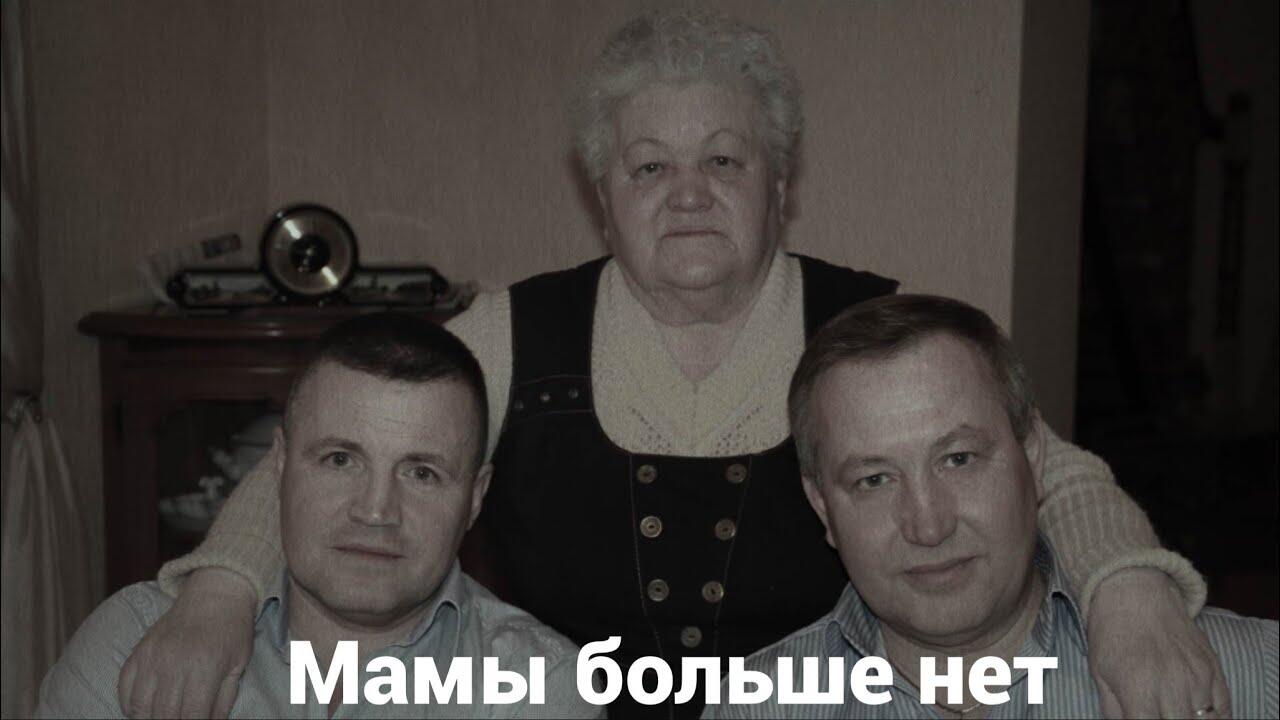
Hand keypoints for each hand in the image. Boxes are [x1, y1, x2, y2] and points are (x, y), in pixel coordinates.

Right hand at [118, 567, 256, 717]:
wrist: (214, 596)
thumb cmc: (232, 631)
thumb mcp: (237, 666)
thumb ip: (223, 702)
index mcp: (205, 667)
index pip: (192, 715)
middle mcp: (174, 663)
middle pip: (165, 715)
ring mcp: (152, 657)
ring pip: (140, 707)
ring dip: (149, 719)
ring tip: (161, 717)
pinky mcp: (139, 652)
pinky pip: (125, 688)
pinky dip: (131, 705)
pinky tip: (145, 709)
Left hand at [1087, 568, 1230, 718]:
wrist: (1133, 593)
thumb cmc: (1111, 633)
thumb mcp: (1100, 674)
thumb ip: (1113, 711)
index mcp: (1138, 688)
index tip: (1141, 719)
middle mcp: (1172, 684)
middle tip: (1157, 714)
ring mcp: (1197, 676)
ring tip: (1174, 711)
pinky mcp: (1212, 668)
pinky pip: (1223, 708)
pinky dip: (1214, 717)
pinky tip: (1197, 714)